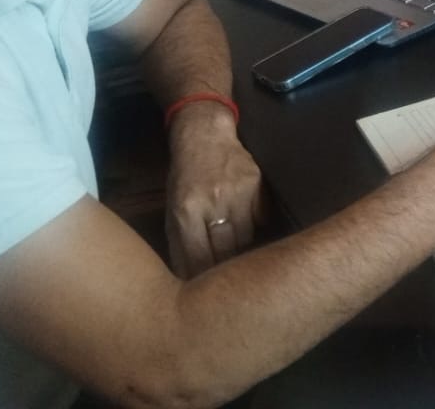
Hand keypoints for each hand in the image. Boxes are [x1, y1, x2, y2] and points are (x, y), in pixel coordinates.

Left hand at [164, 109, 264, 276]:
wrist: (206, 136)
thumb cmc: (184, 178)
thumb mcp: (172, 209)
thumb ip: (180, 244)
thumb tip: (187, 280)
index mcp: (186, 212)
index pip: (199, 258)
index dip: (204, 280)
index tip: (208, 298)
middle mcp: (213, 202)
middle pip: (226, 251)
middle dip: (225, 272)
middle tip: (228, 288)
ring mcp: (239, 193)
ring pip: (247, 238)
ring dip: (243, 254)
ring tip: (242, 266)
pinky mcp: (258, 185)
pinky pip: (262, 220)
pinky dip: (257, 230)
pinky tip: (254, 235)